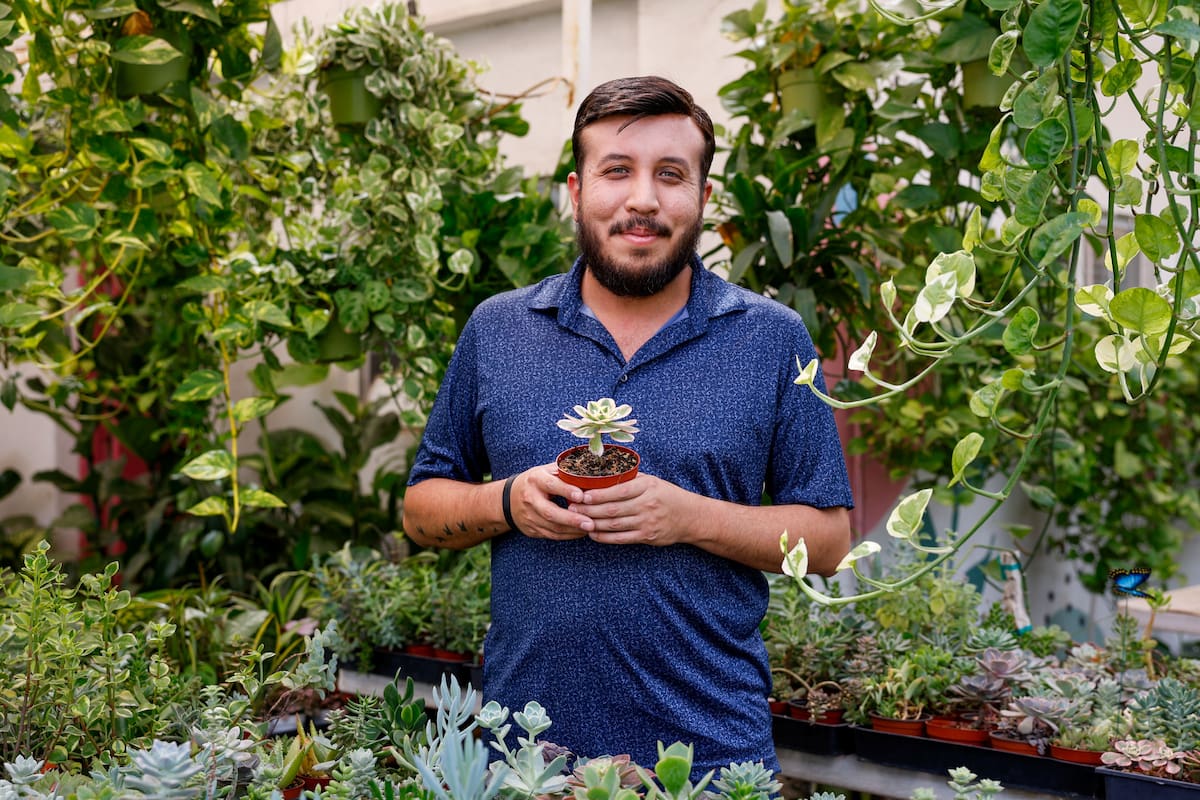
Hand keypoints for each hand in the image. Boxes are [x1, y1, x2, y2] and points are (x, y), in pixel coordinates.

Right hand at [506, 465, 593, 540]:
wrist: (508, 499)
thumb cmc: (535, 482)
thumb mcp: (546, 471)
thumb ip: (564, 471)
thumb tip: (588, 472)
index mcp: (535, 480)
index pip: (551, 485)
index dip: (566, 490)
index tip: (581, 496)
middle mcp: (530, 499)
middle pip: (550, 512)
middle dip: (571, 519)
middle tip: (590, 523)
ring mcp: (530, 516)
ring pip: (552, 527)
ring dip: (573, 530)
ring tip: (590, 528)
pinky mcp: (532, 529)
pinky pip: (552, 535)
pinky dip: (568, 535)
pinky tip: (580, 532)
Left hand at [566, 473, 689, 546]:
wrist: (689, 517)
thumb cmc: (666, 495)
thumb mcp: (652, 481)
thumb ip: (630, 479)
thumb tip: (601, 474)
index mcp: (647, 487)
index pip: (619, 490)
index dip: (598, 494)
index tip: (582, 494)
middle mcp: (647, 504)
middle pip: (613, 509)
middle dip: (589, 509)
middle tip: (571, 507)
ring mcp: (647, 522)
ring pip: (614, 524)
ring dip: (593, 523)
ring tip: (577, 519)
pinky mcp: (647, 537)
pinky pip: (621, 539)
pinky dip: (604, 537)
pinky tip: (592, 533)